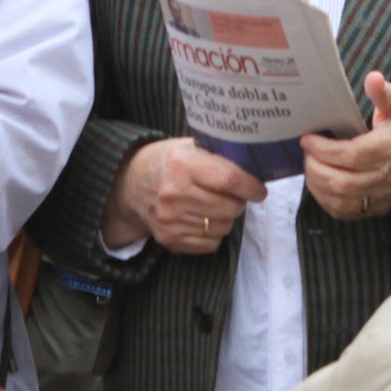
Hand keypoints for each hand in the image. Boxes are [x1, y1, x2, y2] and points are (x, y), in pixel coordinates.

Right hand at [104, 138, 264, 256]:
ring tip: (214, 205)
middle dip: (239, 203)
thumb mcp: (191, 147)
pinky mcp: (168, 238)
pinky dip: (213, 233)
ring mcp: (169, 218)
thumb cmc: (171, 163)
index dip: (251, 187)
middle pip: (229, 208)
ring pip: (222, 227)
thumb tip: (256, 170)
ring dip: (225, 218)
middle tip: (233, 196)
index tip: (259, 190)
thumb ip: (220, 156)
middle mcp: (173, 192)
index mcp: (182, 164)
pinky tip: (202, 219)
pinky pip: (210, 243)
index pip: (228, 179)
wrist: (132, 183)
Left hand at [301, 72, 390, 222]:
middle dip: (316, 168)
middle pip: (343, 183)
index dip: (324, 150)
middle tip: (306, 153)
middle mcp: (388, 176)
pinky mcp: (376, 208)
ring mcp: (382, 196)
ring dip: (317, 185)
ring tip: (310, 166)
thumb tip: (373, 78)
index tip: (308, 139)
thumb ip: (385, 92)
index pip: (352, 155)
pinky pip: (345, 212)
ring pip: (341, 200)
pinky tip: (319, 183)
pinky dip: (326, 200)